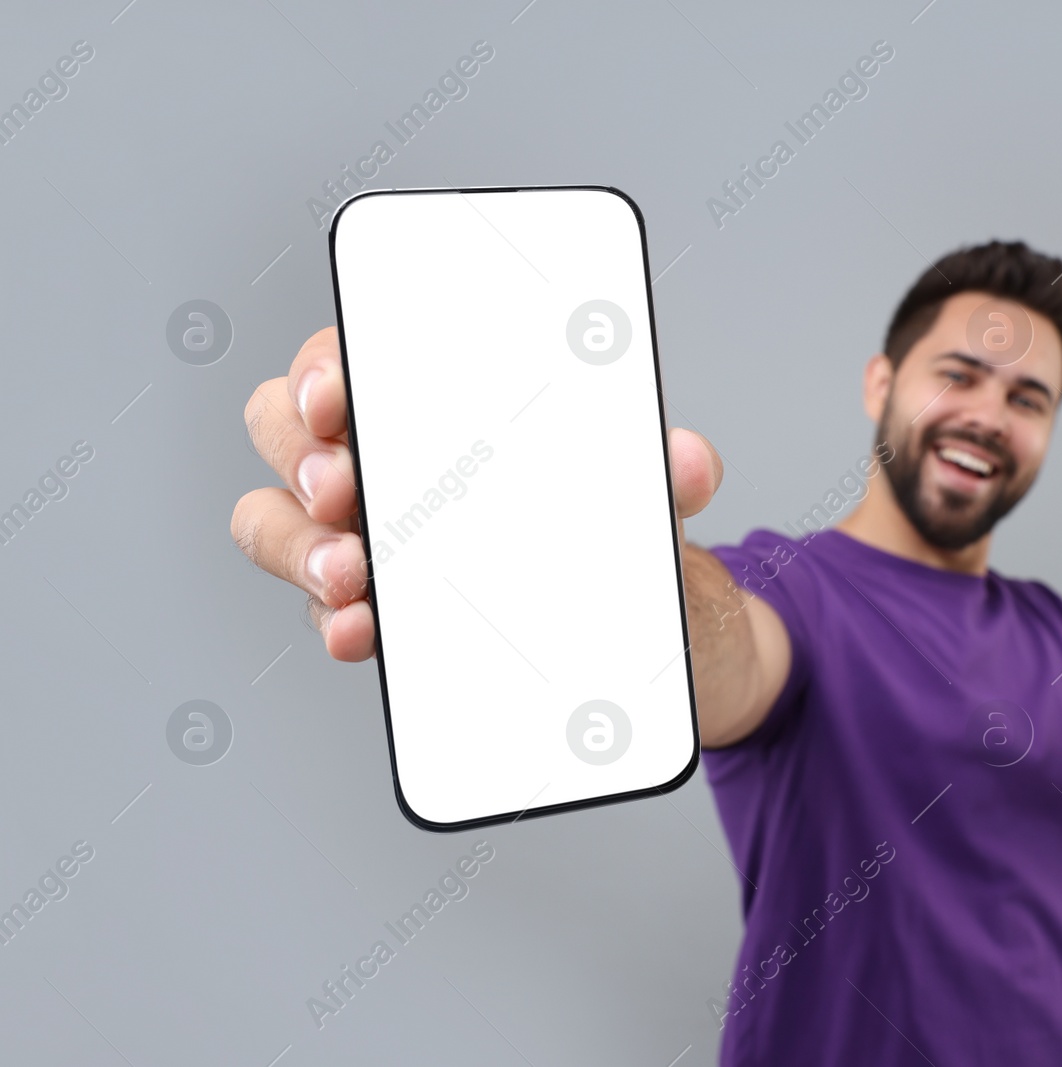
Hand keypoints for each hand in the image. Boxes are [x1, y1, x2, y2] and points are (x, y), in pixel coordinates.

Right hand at [231, 327, 723, 661]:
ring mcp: (371, 537)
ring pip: (280, 522)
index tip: (337, 392)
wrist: (663, 643)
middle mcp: (388, 462)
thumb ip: (670, 473)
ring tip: (351, 572)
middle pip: (289, 431)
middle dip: (302, 454)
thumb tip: (688, 459)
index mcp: (443, 407)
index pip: (354, 356)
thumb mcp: (654, 499)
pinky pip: (326, 610)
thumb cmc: (627, 538)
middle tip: (343, 487)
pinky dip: (333, 621)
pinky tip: (360, 630)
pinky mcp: (380, 615)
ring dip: (298, 544)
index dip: (325, 363)